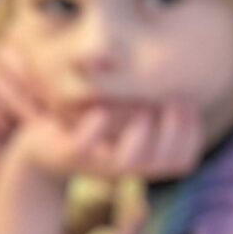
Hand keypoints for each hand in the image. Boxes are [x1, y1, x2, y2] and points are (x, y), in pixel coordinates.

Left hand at [10, 99, 201, 184]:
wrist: (41, 146)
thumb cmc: (92, 123)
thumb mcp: (127, 109)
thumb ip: (153, 98)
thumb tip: (185, 66)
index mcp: (141, 160)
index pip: (182, 160)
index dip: (191, 133)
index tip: (186, 103)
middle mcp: (122, 167)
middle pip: (162, 164)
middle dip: (173, 132)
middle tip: (169, 103)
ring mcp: (93, 162)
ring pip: (126, 163)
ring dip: (141, 136)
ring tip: (141, 111)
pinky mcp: (65, 154)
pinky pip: (81, 148)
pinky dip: (93, 129)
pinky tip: (100, 112)